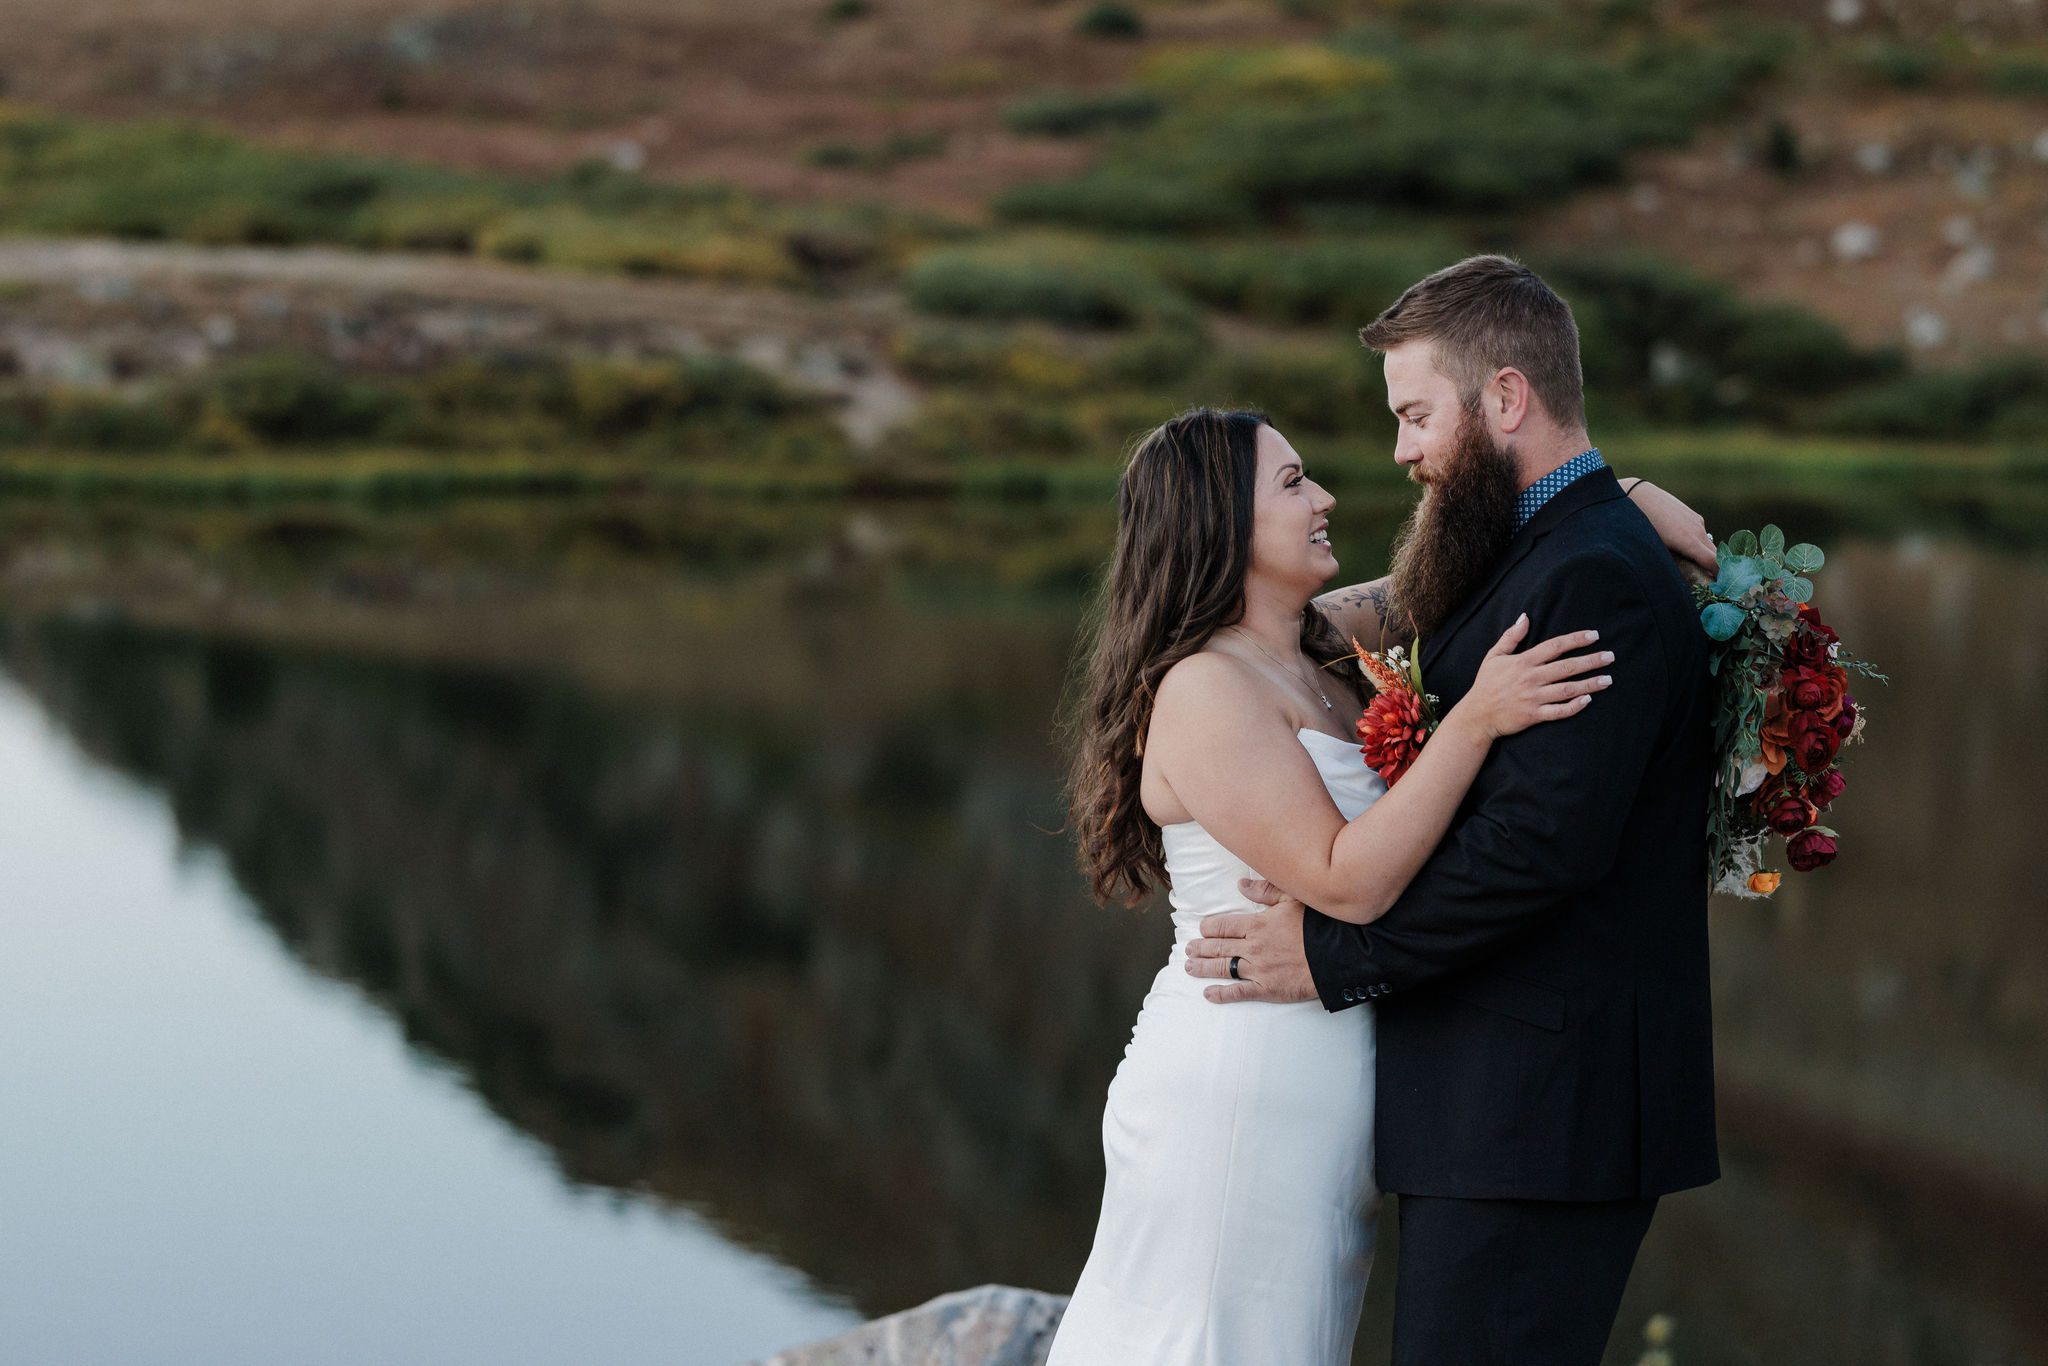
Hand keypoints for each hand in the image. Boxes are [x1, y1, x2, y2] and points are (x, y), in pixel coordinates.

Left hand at [1183, 879, 1316, 1003]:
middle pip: (1218, 947)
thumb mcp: (1294, 899)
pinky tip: (1208, 994)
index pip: (1223, 925)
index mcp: (1258, 924)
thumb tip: (1241, 885)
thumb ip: (1266, 891)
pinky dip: (1221, 994)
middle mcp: (1253, 947)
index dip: (1208, 928)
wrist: (1339, 956)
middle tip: (1188, 949)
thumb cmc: (1318, 926)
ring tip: (1189, 967)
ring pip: (1222, 968)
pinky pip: (1238, 992)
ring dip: (1203, 968)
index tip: (1201, 930)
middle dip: (1199, 948)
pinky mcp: (1267, 989)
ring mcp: (1258, 969)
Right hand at [1462, 614, 1612, 739]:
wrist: (1476, 715)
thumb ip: (1511, 637)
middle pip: (1566, 667)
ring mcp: (1533, 698)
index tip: (1594, 635)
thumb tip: (1525, 617)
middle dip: (1591, 661)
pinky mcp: (1533, 715)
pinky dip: (1574, 706)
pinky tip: (1588, 700)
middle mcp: (1530, 678)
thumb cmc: (1485, 684)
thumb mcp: (1493, 656)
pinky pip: (1558, 711)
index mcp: (1523, 662)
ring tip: (1608, 679)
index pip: (1554, 646)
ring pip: (1567, 689)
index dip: (1575, 640)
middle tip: (1610, 656)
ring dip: (1590, 684)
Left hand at [1628, 480, 1716, 580]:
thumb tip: (1679, 576)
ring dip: (1706, 555)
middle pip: (1715, 555)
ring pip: (1708, 544)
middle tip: (1709, 581)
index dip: (1720, 576)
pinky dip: (1698, 542)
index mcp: (1688, 542)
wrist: (1637, 496)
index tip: (1720, 586)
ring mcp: (1696, 522)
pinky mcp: (1693, 515)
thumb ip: (1672, 563)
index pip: (1713, 563)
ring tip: (1696, 566)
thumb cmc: (1642, 526)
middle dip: (1715, 568)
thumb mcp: (1656, 549)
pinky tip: (1684, 546)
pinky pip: (1700, 533)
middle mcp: (1697, 532)